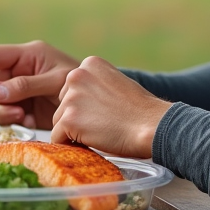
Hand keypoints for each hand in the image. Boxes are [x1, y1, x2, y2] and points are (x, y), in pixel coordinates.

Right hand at [0, 40, 79, 128]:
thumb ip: (26, 85)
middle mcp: (18, 72)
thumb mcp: (56, 80)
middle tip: (13, 110)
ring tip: (21, 117)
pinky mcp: (23, 109)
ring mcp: (19, 92)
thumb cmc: (81, 82)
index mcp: (27, 56)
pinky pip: (6, 116)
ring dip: (2, 112)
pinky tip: (27, 123)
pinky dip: (12, 121)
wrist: (96, 105)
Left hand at [51, 56, 171, 158]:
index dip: (85, 106)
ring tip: (100, 132)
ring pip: (58, 121)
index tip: (104, 112)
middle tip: (102, 124)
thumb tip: (83, 101)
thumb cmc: (140, 111)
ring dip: (74, 132)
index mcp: (90, 64)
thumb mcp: (118, 83)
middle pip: (61, 104)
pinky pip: (57, 137)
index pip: (72, 89)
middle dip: (76, 117)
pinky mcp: (69, 119)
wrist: (151, 125)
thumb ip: (97, 86)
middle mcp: (77, 75)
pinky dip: (70, 145)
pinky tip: (92, 141)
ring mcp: (71, 97)